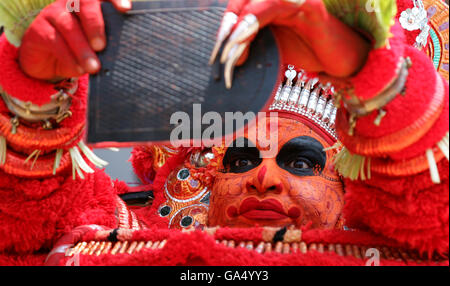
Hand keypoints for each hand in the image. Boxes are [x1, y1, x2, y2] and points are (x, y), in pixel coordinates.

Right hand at [18, 0, 131, 81]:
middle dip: (95, 23)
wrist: (47, 64)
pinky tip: (79, 69)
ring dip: (82, 49)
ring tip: (93, 67)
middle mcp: (71, 4)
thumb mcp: (95, 48)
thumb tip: (122, 54)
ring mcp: (53, 14)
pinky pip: (54, 41)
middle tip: (101, 47)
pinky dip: (69, 57)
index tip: (126, 9)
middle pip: (84, 2)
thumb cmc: (79, 52)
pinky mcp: (39, 29)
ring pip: (68, 25)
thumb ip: (107, 44)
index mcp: (89, 7)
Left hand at [210, 0, 370, 87]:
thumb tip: (228, 57)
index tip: (215, 55)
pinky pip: (273, 6)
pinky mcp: (308, 6)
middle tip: (218, 57)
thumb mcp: (274, 49)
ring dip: (237, 30)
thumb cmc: (310, 51)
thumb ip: (253, 46)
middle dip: (226, 28)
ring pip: (254, 4)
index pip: (240, 7)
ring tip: (229, 57)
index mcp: (270, 4)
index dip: (224, 27)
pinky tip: (242, 42)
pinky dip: (253, 23)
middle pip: (243, 2)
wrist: (345, 60)